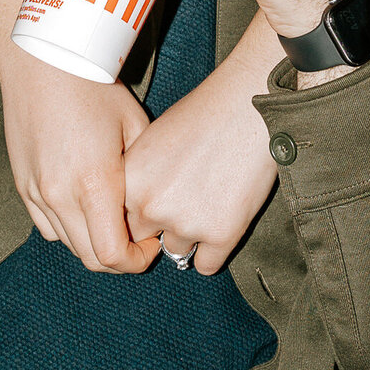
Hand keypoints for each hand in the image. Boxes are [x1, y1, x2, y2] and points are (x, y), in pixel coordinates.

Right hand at [0, 44, 160, 273]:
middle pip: (91, 258)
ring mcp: (36, 192)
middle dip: (120, 256)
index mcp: (94, 183)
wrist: (43, 58)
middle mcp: (60, 195)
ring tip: (111, 217)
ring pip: (68, 243)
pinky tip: (82, 203)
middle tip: (137, 237)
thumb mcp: (134, 125)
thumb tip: (153, 205)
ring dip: (93, 241)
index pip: (114, 255)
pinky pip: (46, 225)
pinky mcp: (21, 184)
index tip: (151, 245)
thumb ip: (144, 174)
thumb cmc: (93, 85)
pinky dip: (67, 226)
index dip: (137, 260)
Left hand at [123, 11, 282, 274]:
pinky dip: (214, 250)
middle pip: (146, 239)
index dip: (140, 212)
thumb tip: (136, 215)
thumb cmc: (202, 115)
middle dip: (162, 226)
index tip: (158, 200)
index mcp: (129, 181)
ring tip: (210, 198)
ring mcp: (185, 223)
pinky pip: (206, 265)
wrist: (247, 105)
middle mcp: (151, 206)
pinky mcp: (221, 234)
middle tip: (187, 199)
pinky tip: (223, 217)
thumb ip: (139, 180)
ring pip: (177, 251)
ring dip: (191, 235)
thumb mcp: (152, 141)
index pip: (122, 220)